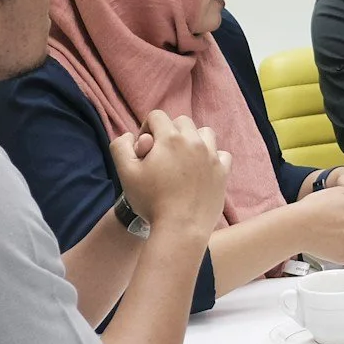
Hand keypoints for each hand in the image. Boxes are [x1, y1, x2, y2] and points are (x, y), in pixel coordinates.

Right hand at [110, 110, 230, 238]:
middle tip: (162, 153)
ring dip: (193, 139)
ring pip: (205, 133)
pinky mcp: (222, 172)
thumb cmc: (150, 200)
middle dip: (170, 132)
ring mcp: (211, 156)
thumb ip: (120, 147)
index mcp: (170, 138)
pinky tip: (202, 169)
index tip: (144, 147)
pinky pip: (221, 154)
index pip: (157, 116)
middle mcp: (194, 141)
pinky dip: (212, 157)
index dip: (147, 128)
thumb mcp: (125, 172)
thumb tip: (128, 135)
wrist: (181, 227)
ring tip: (183, 158)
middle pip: (182, 122)